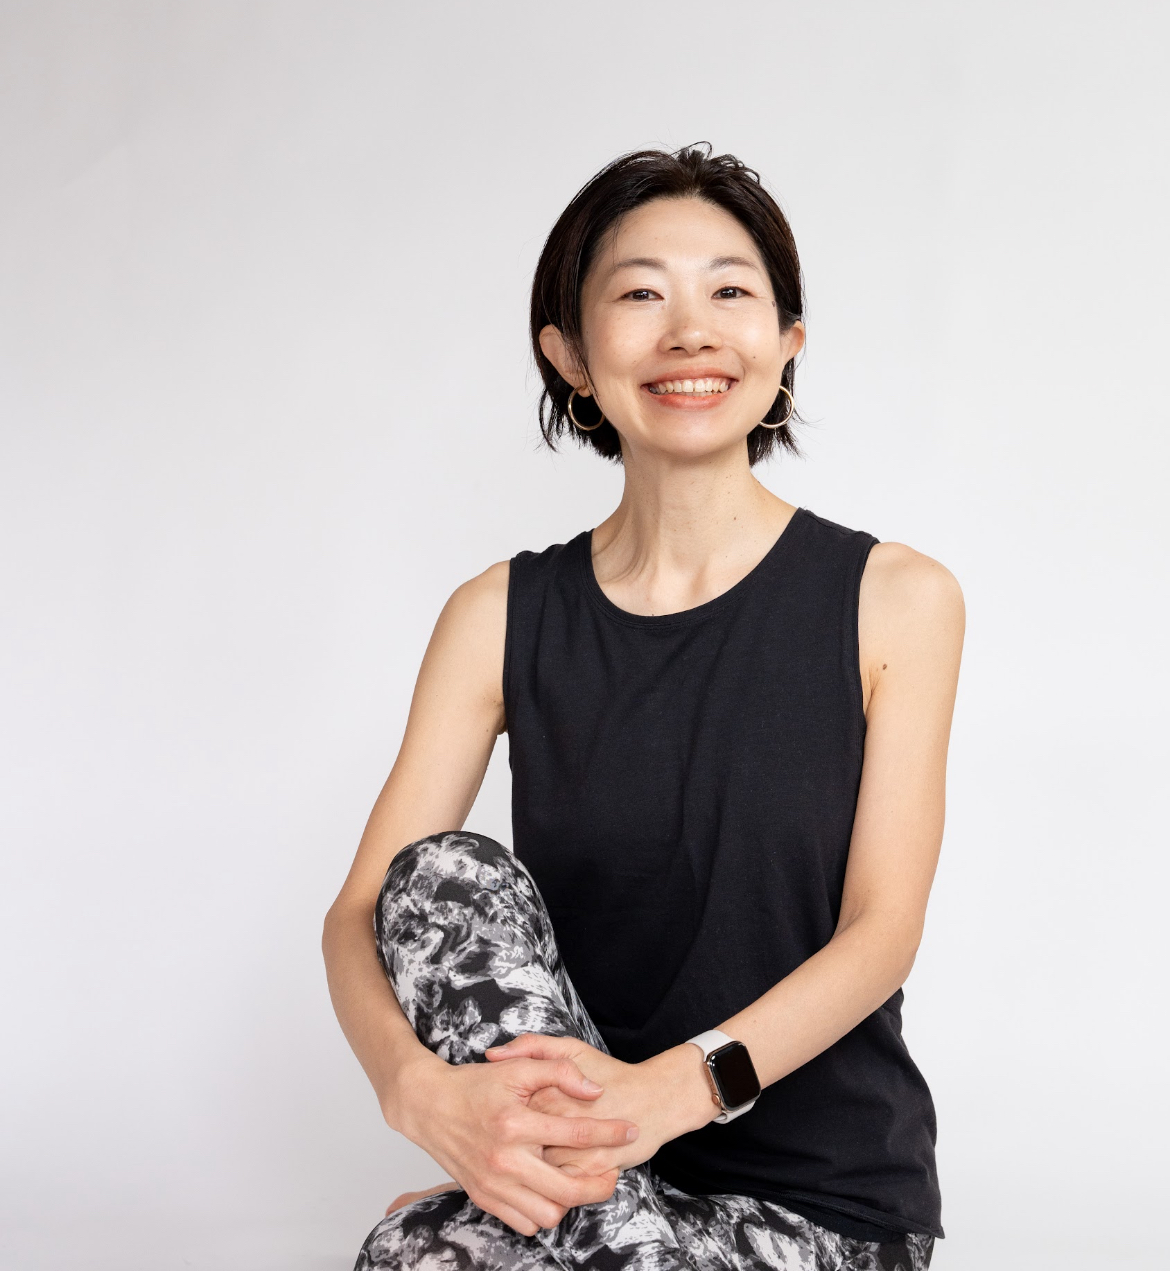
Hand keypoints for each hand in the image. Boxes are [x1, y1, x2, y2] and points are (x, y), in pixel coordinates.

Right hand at [390, 1049, 638, 1235]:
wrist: (429, 1106)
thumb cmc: (475, 1085)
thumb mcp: (518, 1068)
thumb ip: (559, 1072)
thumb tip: (595, 1091)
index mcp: (516, 1122)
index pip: (576, 1133)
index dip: (610, 1132)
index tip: (630, 1130)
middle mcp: (504, 1158)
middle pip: (568, 1189)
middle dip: (601, 1184)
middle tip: (613, 1171)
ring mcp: (493, 1183)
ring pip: (548, 1213)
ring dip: (569, 1201)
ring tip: (580, 1181)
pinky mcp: (483, 1197)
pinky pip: (524, 1222)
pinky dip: (542, 1211)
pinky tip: (550, 1189)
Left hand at [485, 1034, 716, 1178]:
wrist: (655, 1099)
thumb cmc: (611, 1073)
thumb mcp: (572, 1048)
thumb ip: (532, 1046)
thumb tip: (493, 1054)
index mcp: (549, 1091)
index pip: (508, 1109)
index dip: (502, 1115)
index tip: (505, 1118)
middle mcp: (559, 1121)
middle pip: (519, 1141)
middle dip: (511, 1146)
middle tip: (513, 1143)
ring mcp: (576, 1149)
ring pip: (536, 1168)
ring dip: (528, 1169)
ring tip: (527, 1162)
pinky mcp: (592, 1170)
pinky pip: (560, 1185)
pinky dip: (552, 1184)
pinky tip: (553, 1173)